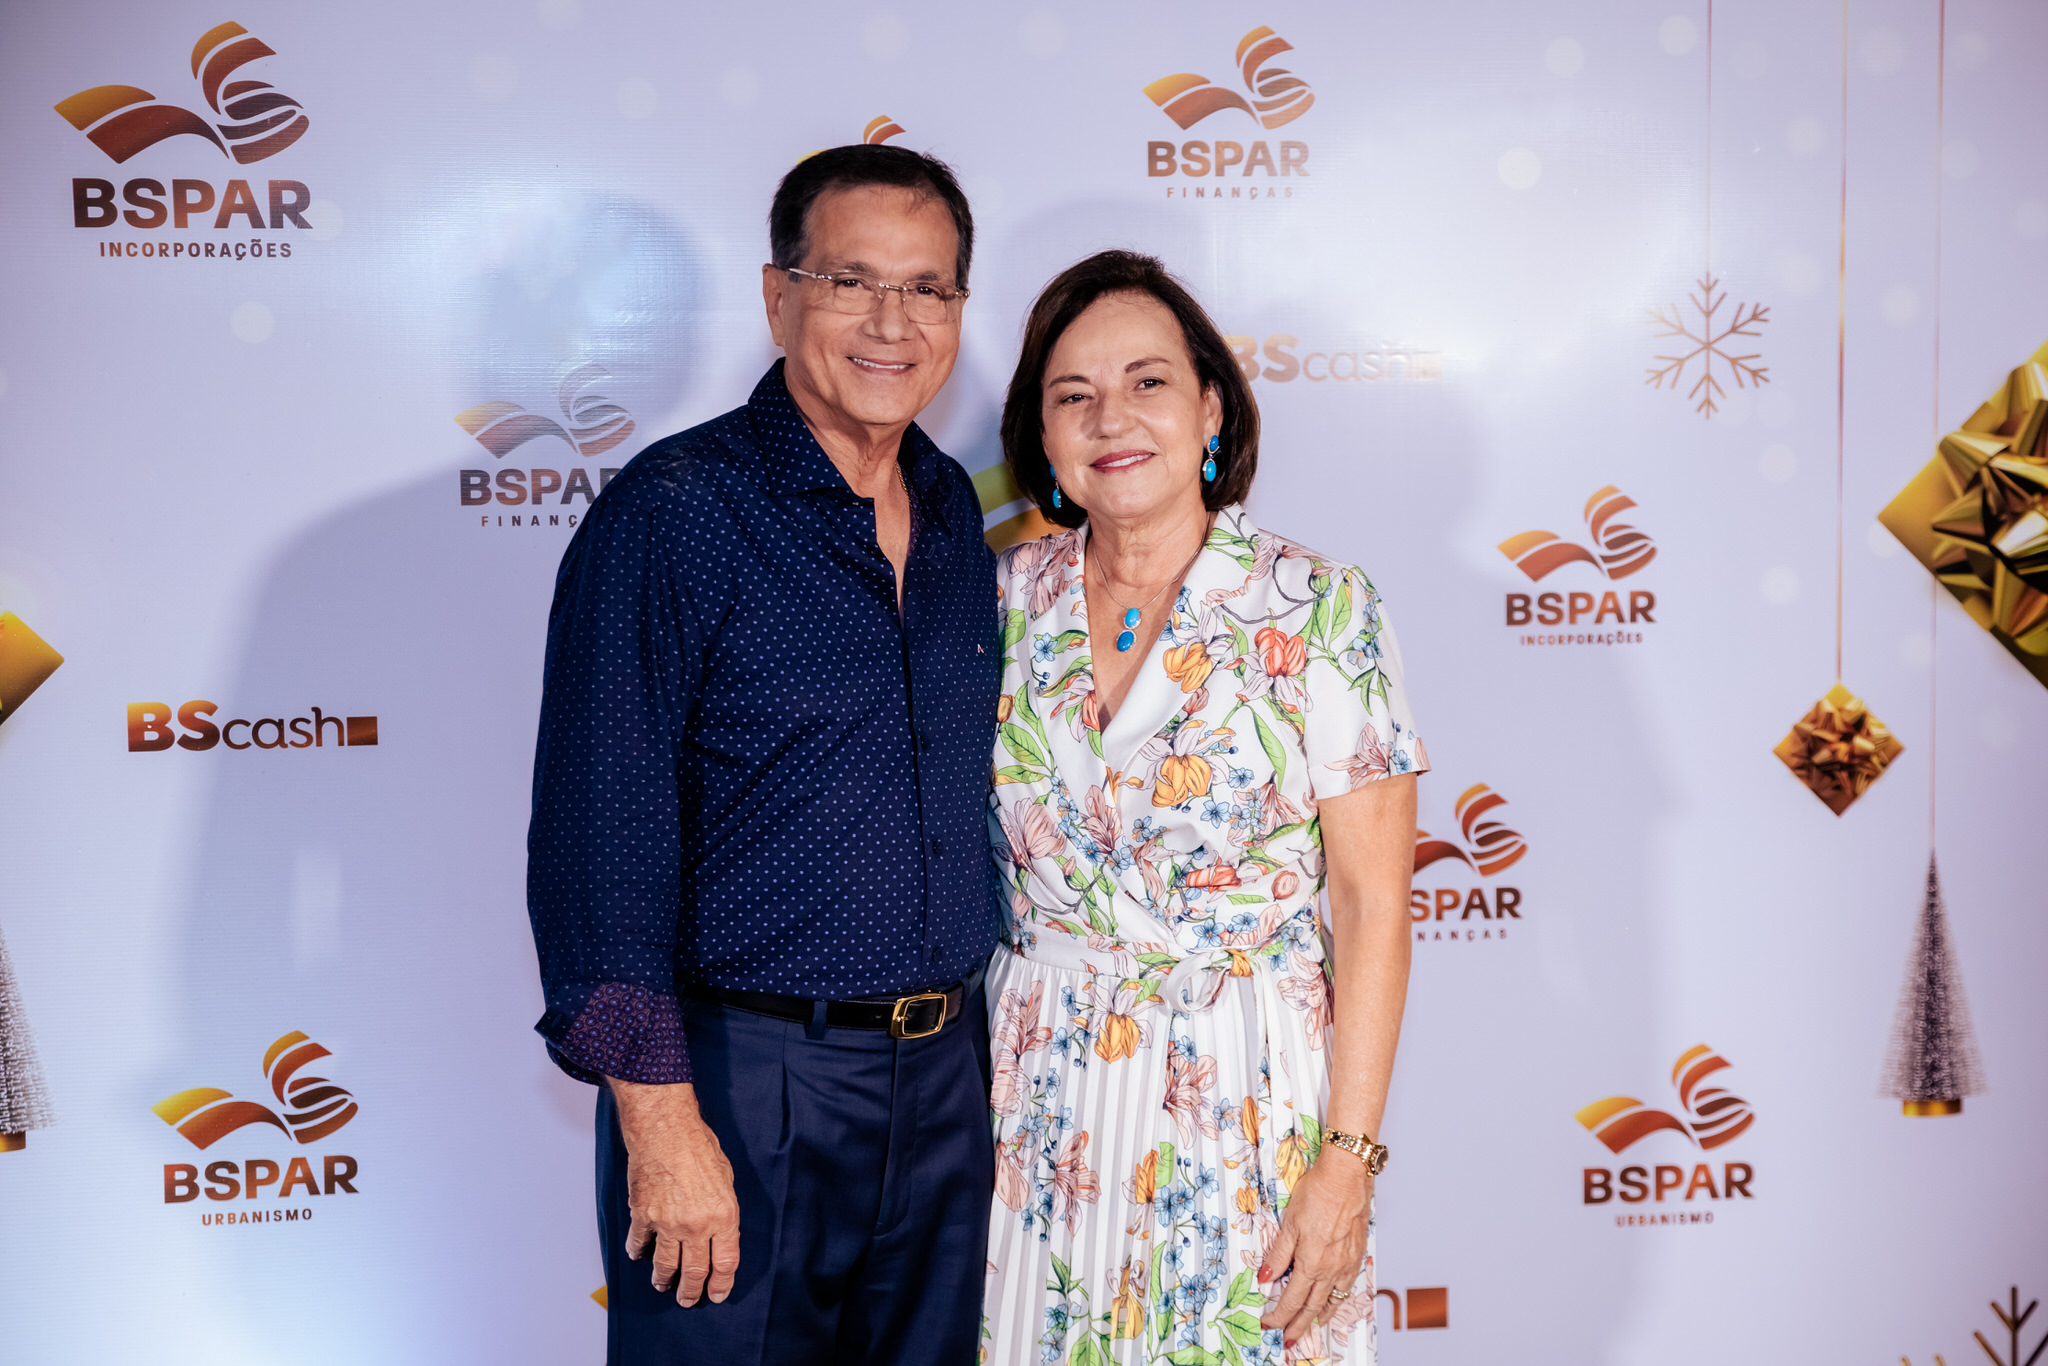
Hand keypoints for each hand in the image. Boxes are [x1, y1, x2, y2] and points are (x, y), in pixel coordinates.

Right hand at [607, 1079, 740, 1307]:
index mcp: (723, 1217)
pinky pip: (640, 1242)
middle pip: (694, 1271)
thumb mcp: (726, 1179)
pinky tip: (639, 1256)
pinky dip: (639, 1251)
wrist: (665, 1129)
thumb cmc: (698, 1146)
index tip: (718, 1293)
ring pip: (665, 1265)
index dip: (722, 1284)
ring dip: (664, 1279)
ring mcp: (667, 1223)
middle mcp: (695, 1226)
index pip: (725, 1263)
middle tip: (688, 1300)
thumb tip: (719, 1230)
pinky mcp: (643, 1215)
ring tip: (663, 1285)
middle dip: (691, 1291)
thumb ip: (723, 1209)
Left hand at [1257, 1152, 1371, 1347]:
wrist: (1347, 1177)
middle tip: (1288, 1341)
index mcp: (1312, 1263)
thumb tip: (1266, 1278)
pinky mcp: (1357, 1254)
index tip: (1268, 1325)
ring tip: (1311, 1326)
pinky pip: (1347, 1286)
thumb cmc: (1318, 1193)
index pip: (1292, 1300)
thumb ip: (1279, 1254)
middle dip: (1298, 1326)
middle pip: (1312, 1308)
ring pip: (1333, 1300)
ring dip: (1320, 1316)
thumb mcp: (1290, 1223)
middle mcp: (1332, 1269)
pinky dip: (1338, 1299)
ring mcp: (1347, 1264)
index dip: (1278, 1316)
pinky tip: (1334, 1298)